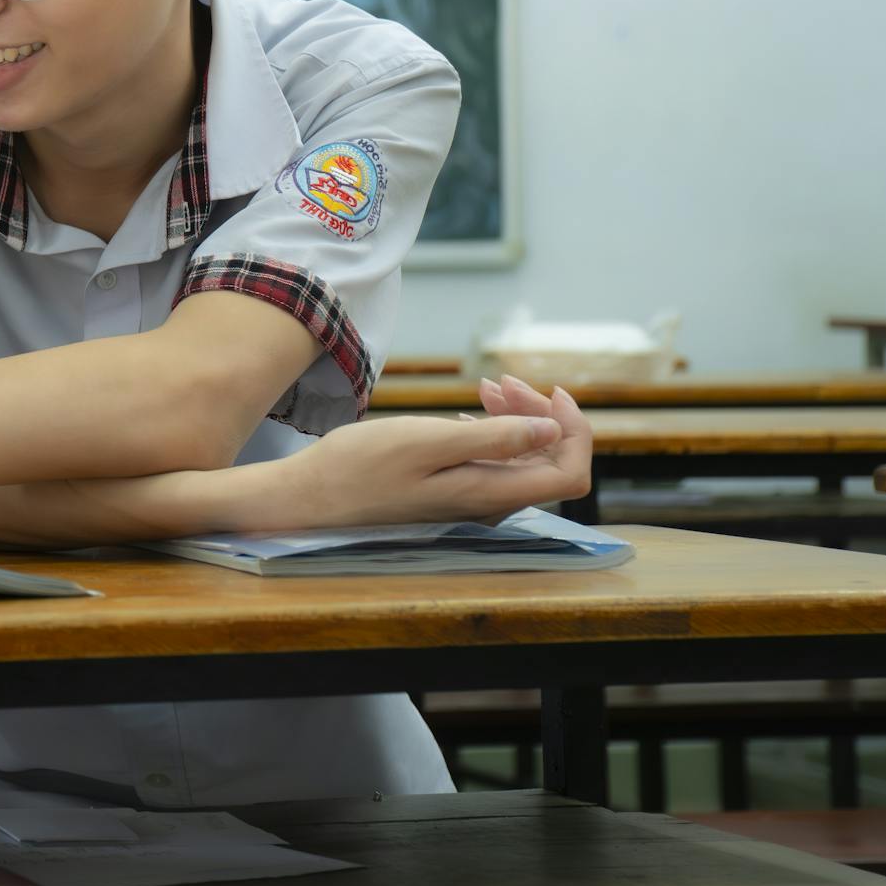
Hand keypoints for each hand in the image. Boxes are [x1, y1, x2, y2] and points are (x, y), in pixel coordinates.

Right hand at [283, 374, 592, 528]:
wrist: (311, 496)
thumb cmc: (362, 464)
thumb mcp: (427, 442)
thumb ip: (494, 440)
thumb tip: (552, 432)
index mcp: (492, 494)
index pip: (569, 472)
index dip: (573, 431)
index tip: (550, 392)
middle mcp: (489, 505)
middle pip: (546, 461)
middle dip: (540, 415)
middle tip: (501, 380)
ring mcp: (469, 502)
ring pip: (519, 460)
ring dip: (515, 419)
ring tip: (487, 387)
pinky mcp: (448, 495)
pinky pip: (491, 464)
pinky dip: (490, 432)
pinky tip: (467, 413)